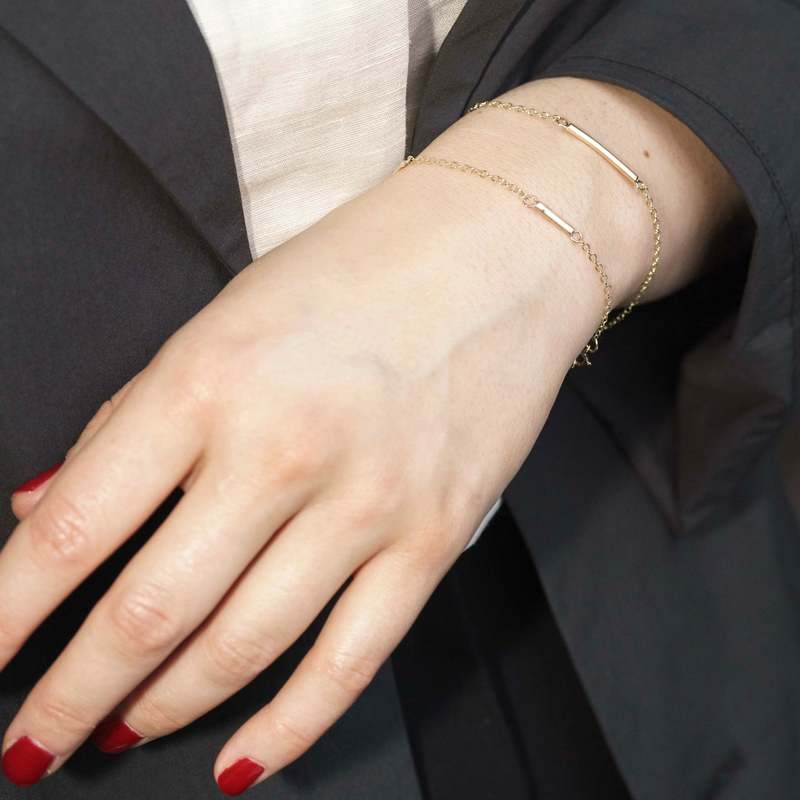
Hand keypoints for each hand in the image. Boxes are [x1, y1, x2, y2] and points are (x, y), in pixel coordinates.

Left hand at [0, 142, 581, 792]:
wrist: (497, 252)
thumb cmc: (357, 271)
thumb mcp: (225, 319)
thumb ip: (137, 419)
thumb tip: (48, 507)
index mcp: (210, 379)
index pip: (80, 524)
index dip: (9, 611)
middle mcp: (284, 448)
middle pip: (151, 610)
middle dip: (74, 693)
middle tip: (36, 735)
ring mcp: (368, 501)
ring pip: (243, 648)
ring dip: (165, 708)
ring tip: (123, 730)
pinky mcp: (434, 536)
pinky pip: (350, 660)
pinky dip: (287, 727)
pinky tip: (240, 761)